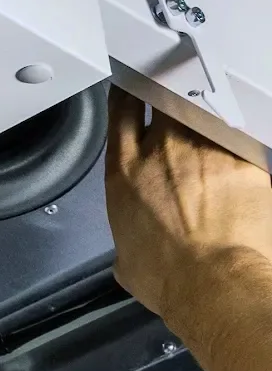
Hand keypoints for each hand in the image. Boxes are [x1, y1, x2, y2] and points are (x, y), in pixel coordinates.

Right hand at [105, 87, 271, 336]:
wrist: (212, 281)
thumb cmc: (169, 275)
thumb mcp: (126, 255)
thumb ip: (128, 234)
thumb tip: (137, 243)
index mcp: (126, 171)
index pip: (124, 110)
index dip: (130, 93)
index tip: (136, 89)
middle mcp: (163, 151)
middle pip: (166, 99)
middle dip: (172, 95)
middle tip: (181, 99)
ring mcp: (207, 151)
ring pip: (208, 114)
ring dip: (210, 120)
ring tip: (215, 137)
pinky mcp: (246, 160)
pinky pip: (247, 139)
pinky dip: (246, 145)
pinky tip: (246, 163)